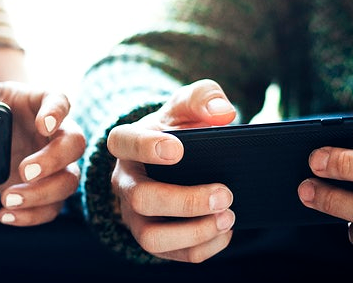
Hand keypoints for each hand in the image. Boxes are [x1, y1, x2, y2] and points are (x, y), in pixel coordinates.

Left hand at [0, 74, 85, 225]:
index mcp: (45, 102)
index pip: (60, 102)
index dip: (56, 113)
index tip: (43, 125)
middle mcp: (58, 133)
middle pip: (74, 145)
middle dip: (52, 160)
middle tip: (24, 171)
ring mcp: (57, 164)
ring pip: (69, 181)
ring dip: (41, 194)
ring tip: (8, 199)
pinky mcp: (45, 189)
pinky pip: (51, 207)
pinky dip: (31, 216)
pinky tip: (5, 215)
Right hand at [106, 79, 237, 262]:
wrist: (172, 159)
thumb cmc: (177, 128)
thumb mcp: (186, 105)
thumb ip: (203, 97)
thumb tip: (223, 113)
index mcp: (127, 142)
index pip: (124, 143)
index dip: (147, 148)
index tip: (179, 150)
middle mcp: (124, 181)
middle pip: (141, 198)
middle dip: (185, 200)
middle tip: (225, 193)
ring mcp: (134, 214)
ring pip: (151, 237)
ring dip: (194, 232)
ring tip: (228, 217)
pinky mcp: (152, 238)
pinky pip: (171, 254)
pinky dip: (202, 247)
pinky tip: (224, 231)